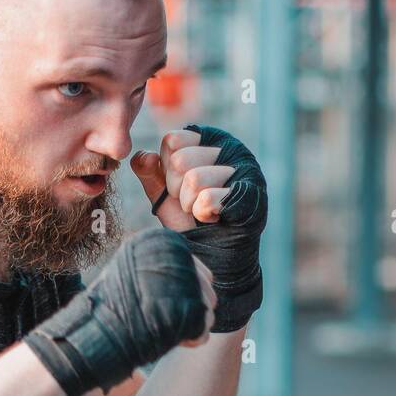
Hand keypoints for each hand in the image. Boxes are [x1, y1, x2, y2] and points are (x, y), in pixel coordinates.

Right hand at [23, 229, 213, 395]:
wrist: (95, 329)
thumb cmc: (109, 304)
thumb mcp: (132, 271)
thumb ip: (160, 269)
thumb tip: (199, 277)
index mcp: (166, 244)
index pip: (198, 271)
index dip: (185, 294)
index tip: (163, 307)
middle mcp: (180, 257)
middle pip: (207, 290)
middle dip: (190, 311)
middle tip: (164, 323)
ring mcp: (188, 282)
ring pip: (207, 311)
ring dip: (189, 327)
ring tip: (163, 330)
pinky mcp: (192, 309)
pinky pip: (204, 330)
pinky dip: (189, 341)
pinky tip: (167, 340)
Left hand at [132, 123, 267, 332]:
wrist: (212, 255)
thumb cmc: (188, 220)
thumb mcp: (163, 194)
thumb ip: (149, 172)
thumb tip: (143, 157)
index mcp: (207, 140)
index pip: (172, 141)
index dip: (167, 169)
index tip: (178, 185)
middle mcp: (229, 148)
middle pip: (180, 161)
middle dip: (177, 190)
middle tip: (190, 203)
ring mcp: (245, 169)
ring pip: (193, 179)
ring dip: (190, 204)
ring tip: (201, 211)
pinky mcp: (252, 194)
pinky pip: (207, 199)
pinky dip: (203, 214)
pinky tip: (214, 218)